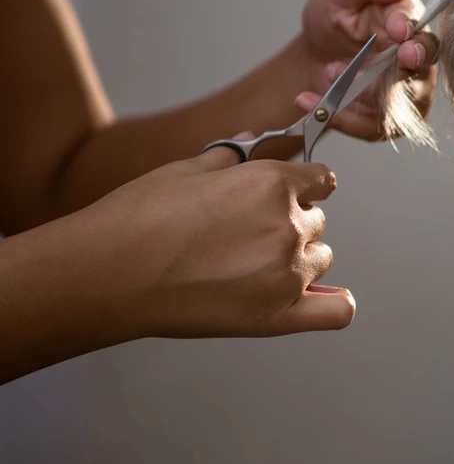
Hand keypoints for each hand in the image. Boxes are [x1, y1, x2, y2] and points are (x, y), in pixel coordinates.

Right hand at [73, 141, 354, 338]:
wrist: (105, 275)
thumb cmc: (138, 220)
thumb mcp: (188, 169)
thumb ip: (234, 158)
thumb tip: (254, 146)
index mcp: (272, 184)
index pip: (322, 181)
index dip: (303, 187)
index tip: (288, 196)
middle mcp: (288, 226)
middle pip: (318, 221)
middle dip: (291, 223)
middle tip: (247, 235)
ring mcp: (286, 274)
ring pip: (320, 259)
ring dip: (298, 259)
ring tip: (252, 266)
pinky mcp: (276, 317)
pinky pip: (337, 311)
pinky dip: (332, 303)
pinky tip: (311, 297)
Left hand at [296, 0, 438, 140]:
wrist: (315, 54)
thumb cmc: (335, 19)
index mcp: (408, 24)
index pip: (420, 29)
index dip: (410, 30)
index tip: (398, 29)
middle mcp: (415, 60)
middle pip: (424, 68)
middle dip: (411, 65)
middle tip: (399, 60)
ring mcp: (406, 93)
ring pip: (400, 103)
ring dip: (361, 92)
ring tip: (330, 73)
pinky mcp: (389, 121)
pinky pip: (372, 128)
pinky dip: (340, 117)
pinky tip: (310, 100)